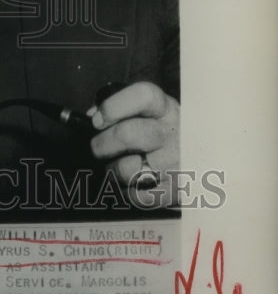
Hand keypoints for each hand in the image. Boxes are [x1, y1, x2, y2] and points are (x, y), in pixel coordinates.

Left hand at [88, 81, 179, 207]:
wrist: (202, 161)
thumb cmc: (163, 134)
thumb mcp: (150, 112)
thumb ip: (119, 108)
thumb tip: (92, 116)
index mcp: (165, 109)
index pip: (143, 96)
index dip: (114, 107)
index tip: (97, 120)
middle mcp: (173, 134)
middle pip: (129, 134)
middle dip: (102, 144)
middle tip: (97, 148)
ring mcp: (177, 163)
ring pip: (127, 170)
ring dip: (112, 171)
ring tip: (117, 167)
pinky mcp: (177, 192)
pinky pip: (139, 197)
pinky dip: (127, 193)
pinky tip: (132, 184)